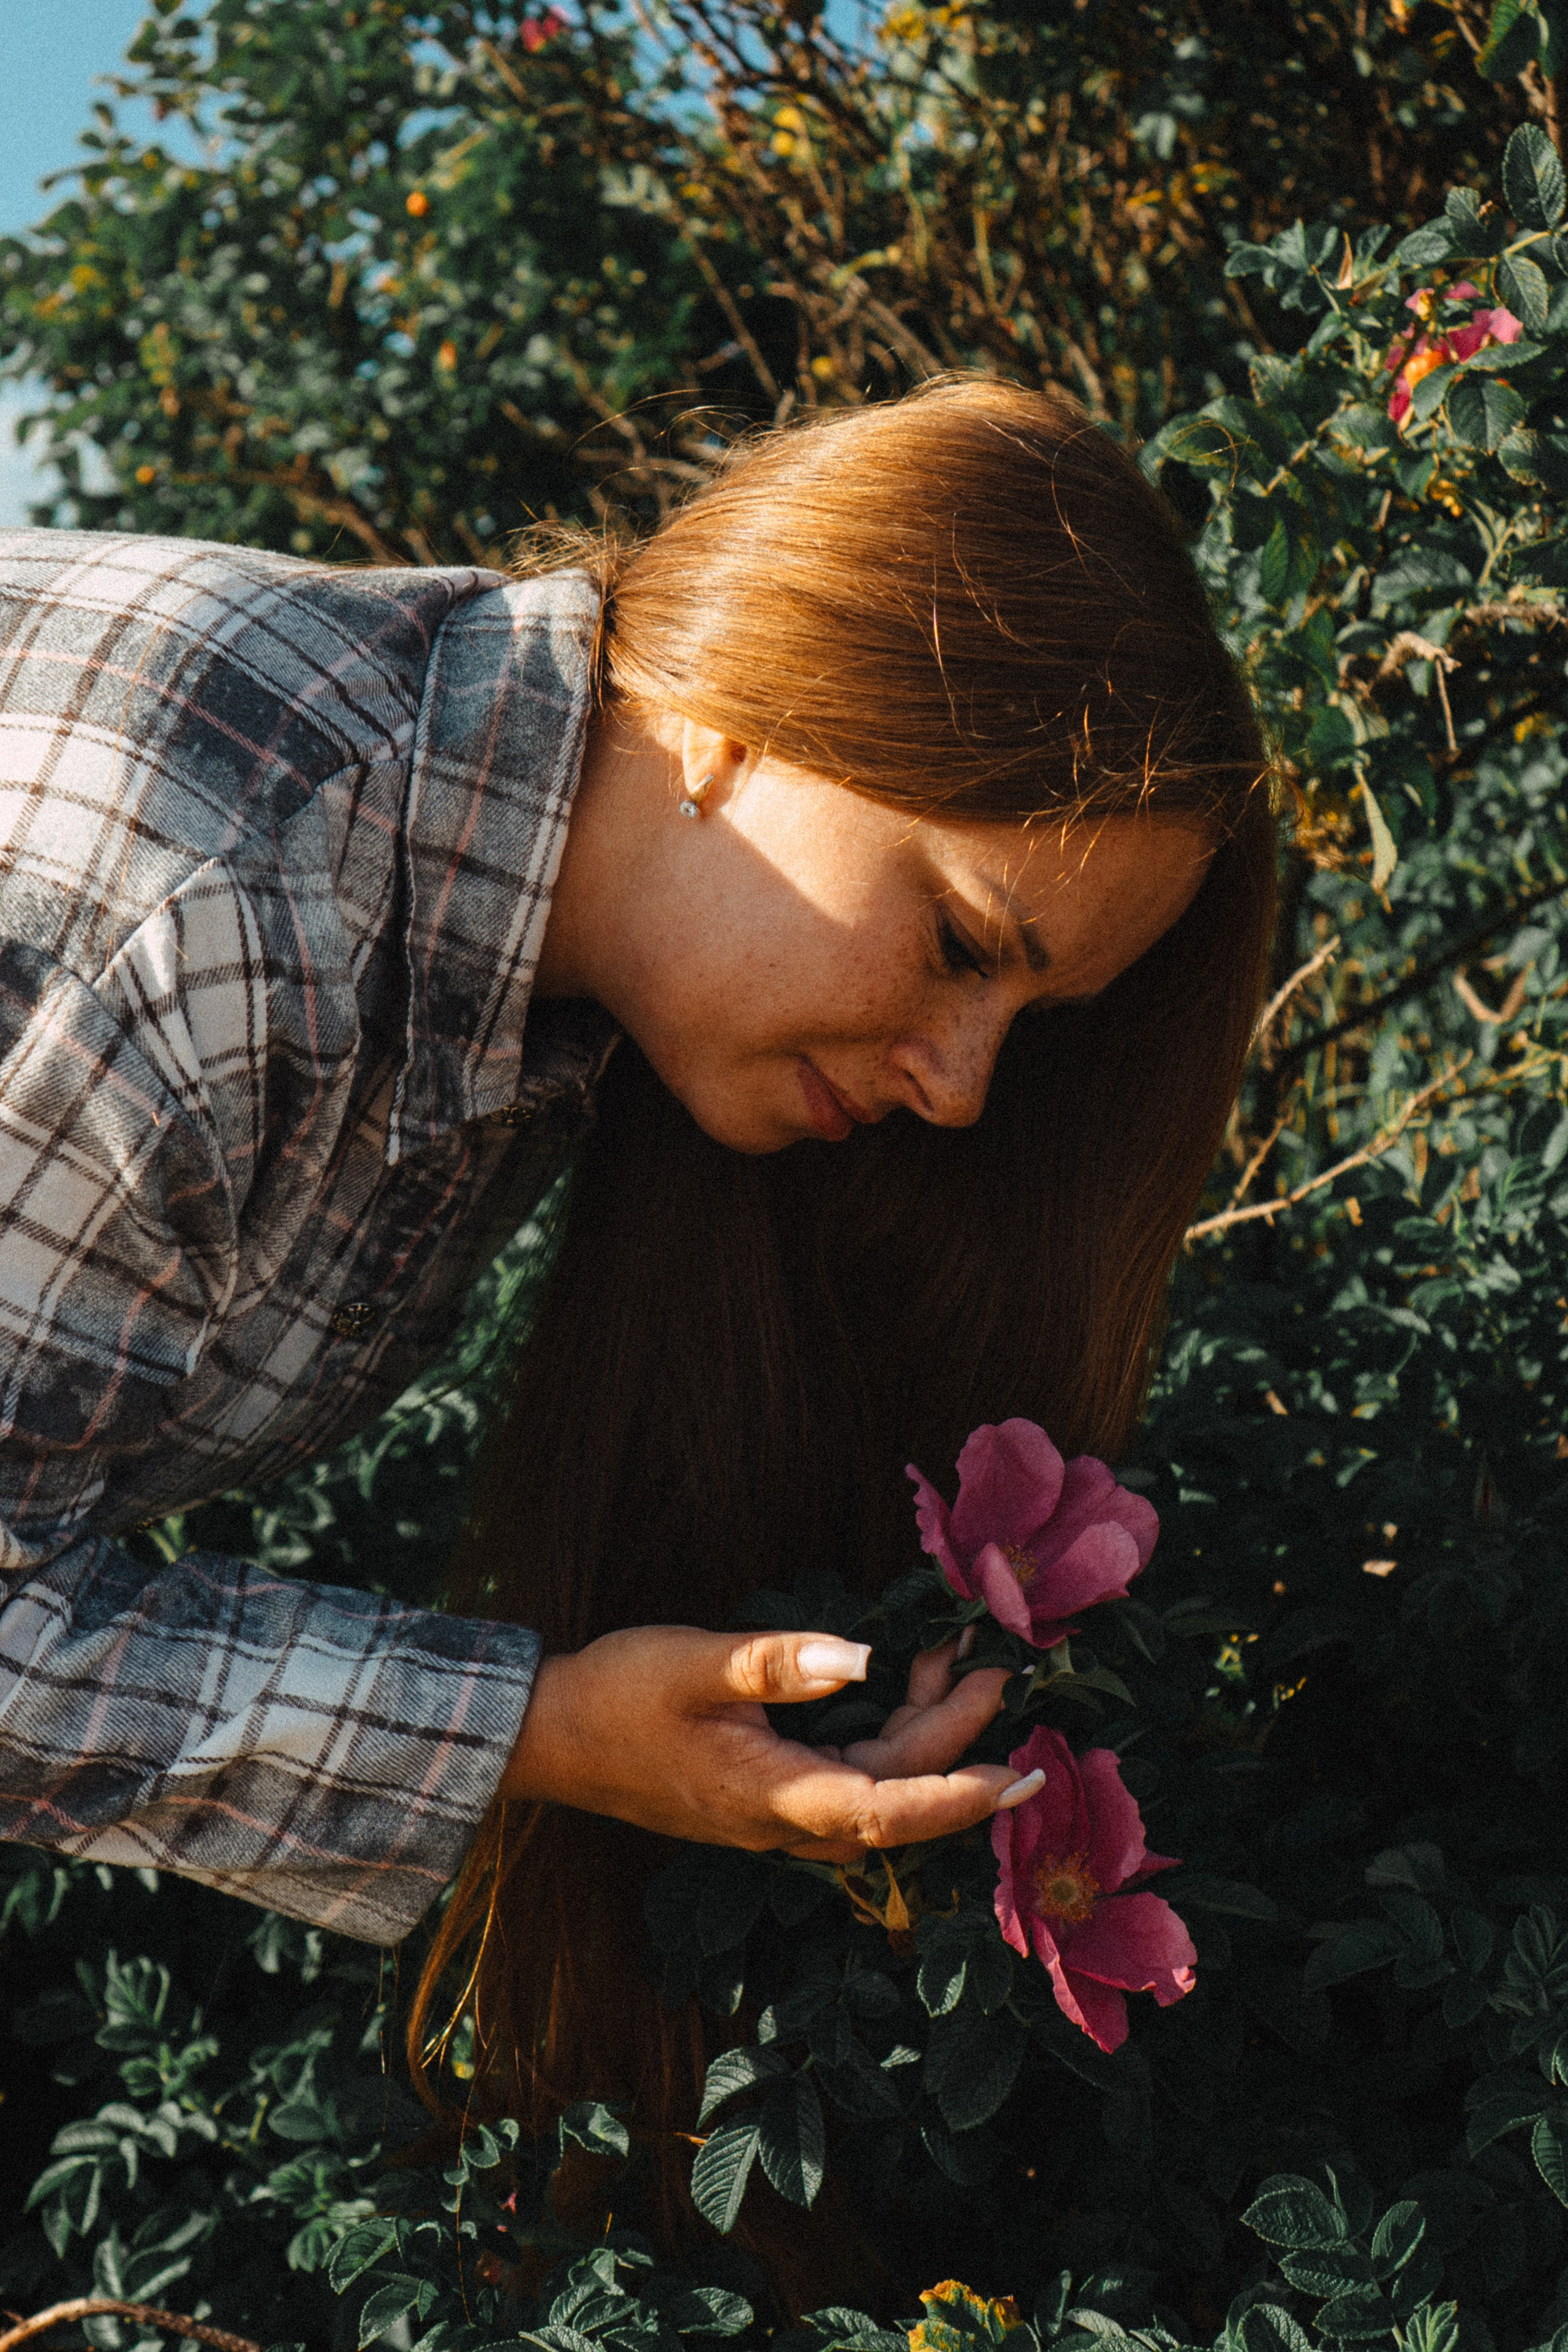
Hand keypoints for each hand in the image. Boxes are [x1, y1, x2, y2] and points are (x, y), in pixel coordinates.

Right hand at [498, 1624, 1045, 1863]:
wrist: (552, 1737)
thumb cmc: (616, 1696)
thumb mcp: (693, 1665)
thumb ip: (776, 1664)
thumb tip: (860, 1657)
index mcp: (770, 1795)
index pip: (887, 1809)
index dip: (958, 1797)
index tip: (1018, 1777)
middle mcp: (782, 1820)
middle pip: (894, 1792)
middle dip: (954, 1734)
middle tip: (994, 1667)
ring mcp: (775, 1814)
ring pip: (875, 1787)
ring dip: (921, 1730)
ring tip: (950, 1659)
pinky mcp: (766, 1794)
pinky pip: (848, 1778)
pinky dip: (884, 1733)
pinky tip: (892, 1682)